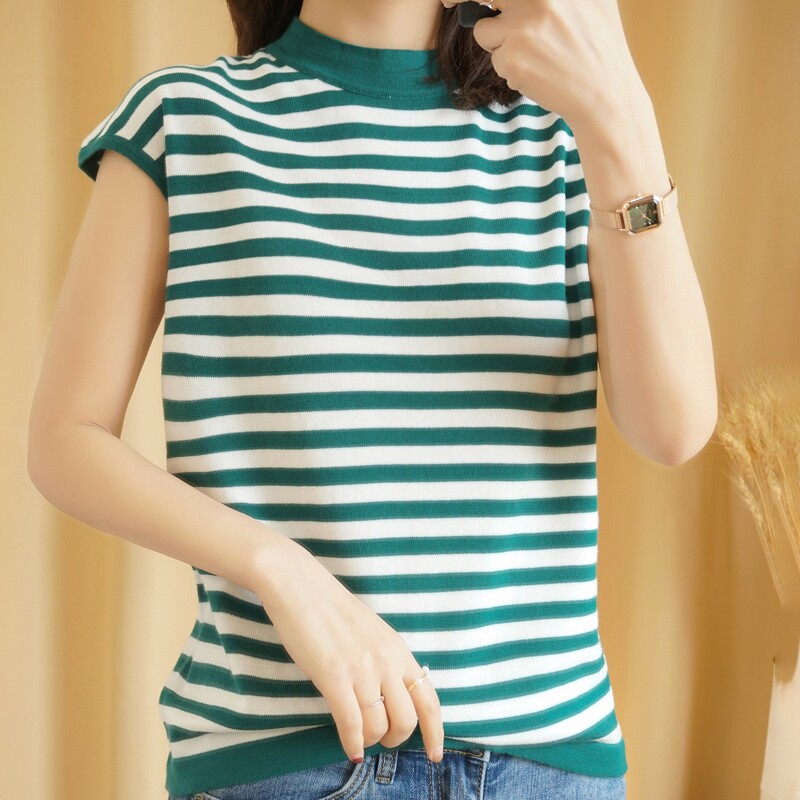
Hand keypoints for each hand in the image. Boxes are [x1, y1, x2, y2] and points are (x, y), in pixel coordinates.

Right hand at [252, 539, 444, 762]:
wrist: (300, 587)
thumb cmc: (331, 610)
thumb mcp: (372, 633)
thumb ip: (386, 661)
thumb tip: (393, 698)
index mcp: (398, 649)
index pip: (429, 698)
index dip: (435, 732)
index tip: (434, 754)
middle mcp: (386, 661)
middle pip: (407, 720)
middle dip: (394, 738)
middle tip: (381, 738)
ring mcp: (361, 668)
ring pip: (379, 727)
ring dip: (370, 741)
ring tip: (359, 737)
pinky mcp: (334, 675)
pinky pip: (351, 724)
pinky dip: (352, 744)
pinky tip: (348, 749)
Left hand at [441, 0, 648, 130]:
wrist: (605, 94)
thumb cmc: (598, 47)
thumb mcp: (593, 0)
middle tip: (450, 4)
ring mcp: (524, 26)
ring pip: (484, 31)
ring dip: (499, 44)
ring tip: (534, 54)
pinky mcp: (513, 57)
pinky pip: (495, 59)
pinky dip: (509, 67)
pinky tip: (537, 72)